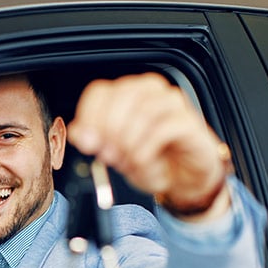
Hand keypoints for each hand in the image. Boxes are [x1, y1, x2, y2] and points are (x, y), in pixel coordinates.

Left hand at [67, 73, 230, 221]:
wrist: (184, 176)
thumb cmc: (150, 159)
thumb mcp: (114, 154)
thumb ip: (94, 141)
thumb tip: (80, 133)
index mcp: (126, 94)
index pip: (99, 93)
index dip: (89, 118)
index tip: (87, 144)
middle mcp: (148, 91)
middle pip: (120, 99)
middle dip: (109, 131)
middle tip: (107, 156)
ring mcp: (170, 103)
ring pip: (141, 112)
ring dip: (128, 143)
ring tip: (127, 162)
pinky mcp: (188, 121)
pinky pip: (162, 130)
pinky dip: (146, 150)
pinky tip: (142, 162)